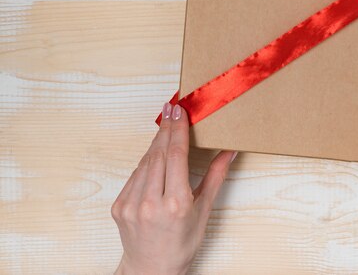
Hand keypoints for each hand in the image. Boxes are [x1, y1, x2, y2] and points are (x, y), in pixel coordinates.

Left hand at [111, 103, 236, 274]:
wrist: (151, 268)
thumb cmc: (182, 243)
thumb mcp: (204, 211)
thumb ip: (215, 177)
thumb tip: (229, 152)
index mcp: (176, 204)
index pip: (175, 155)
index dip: (177, 130)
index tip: (179, 111)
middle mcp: (151, 203)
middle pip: (158, 154)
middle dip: (166, 129)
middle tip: (172, 108)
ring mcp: (131, 205)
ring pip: (145, 162)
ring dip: (156, 143)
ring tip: (166, 126)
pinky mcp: (118, 206)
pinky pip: (134, 175)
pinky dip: (146, 162)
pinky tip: (155, 154)